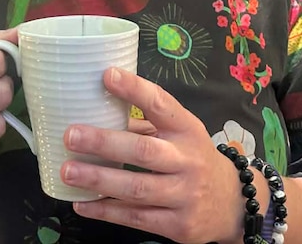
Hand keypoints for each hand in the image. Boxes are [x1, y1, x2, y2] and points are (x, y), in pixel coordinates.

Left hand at [60, 69, 244, 242]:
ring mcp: (184, 194)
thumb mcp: (181, 133)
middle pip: (144, 150)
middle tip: (71, 135)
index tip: (106, 76)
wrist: (233, 203)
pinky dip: (106, 211)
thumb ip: (145, 124)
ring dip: (99, 180)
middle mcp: (187, 160)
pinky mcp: (178, 226)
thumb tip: (98, 110)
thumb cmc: (194, 157)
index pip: (161, 103)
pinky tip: (82, 203)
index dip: (134, 89)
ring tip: (68, 172)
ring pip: (137, 188)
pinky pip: (137, 218)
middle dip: (104, 142)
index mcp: (187, 128)